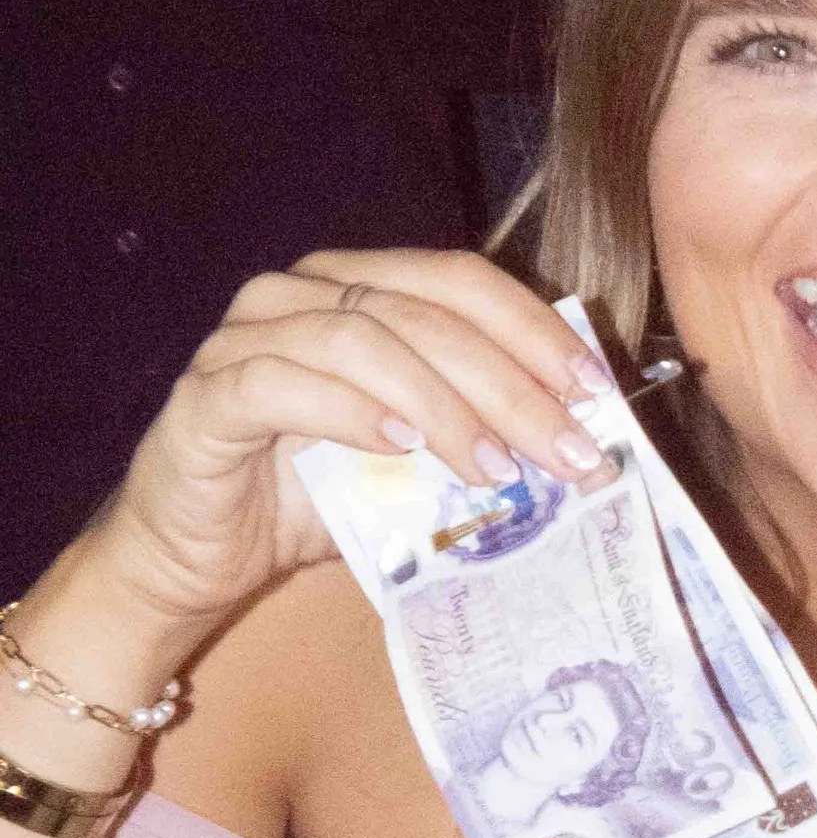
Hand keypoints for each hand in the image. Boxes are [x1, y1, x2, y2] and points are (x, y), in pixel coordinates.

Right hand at [84, 249, 615, 649]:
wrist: (200, 556)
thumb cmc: (310, 500)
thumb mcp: (414, 462)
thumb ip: (477, 435)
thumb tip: (580, 446)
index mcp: (358, 287)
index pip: (460, 280)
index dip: (534, 329)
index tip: (595, 392)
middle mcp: (299, 294)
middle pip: (425, 313)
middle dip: (510, 384)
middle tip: (568, 449)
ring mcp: (246, 337)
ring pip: (363, 341)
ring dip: (444, 406)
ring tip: (496, 467)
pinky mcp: (207, 396)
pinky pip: (281, 383)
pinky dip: (350, 411)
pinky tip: (400, 447)